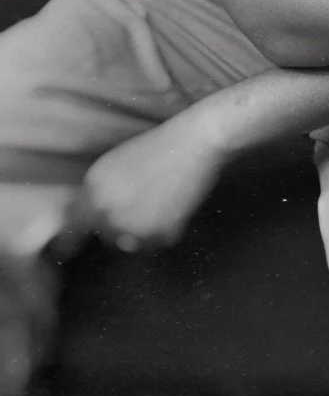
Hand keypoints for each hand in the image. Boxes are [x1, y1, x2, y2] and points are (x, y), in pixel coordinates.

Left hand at [66, 112, 227, 251]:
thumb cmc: (160, 146)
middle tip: (145, 200)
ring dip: (143, 230)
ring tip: (163, 201)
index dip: (68, 242)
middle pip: (107, 235)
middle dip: (121, 224)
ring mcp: (130, 226)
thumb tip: (89, 219)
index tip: (67, 252)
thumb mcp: (116, 164)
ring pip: (131, 242)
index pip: (72, 228)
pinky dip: (166, 230)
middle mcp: (105, 212)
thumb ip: (98, 192)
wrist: (195, 143)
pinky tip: (175, 205)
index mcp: (92, 190)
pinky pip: (156, 243)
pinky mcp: (157, 235)